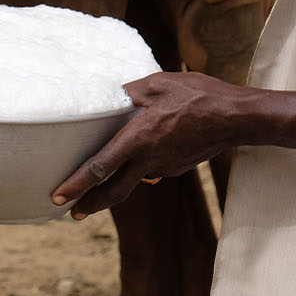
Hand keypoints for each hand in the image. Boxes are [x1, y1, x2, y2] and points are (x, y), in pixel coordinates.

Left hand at [51, 72, 252, 218]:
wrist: (237, 118)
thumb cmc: (199, 95)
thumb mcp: (159, 83)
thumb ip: (132, 91)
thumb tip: (115, 96)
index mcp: (138, 139)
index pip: (100, 167)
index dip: (77, 184)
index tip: (59, 197)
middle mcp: (149, 159)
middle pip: (114, 191)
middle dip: (91, 204)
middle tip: (72, 212)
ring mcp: (165, 166)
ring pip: (133, 182)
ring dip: (114, 188)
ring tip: (98, 191)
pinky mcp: (178, 167)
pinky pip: (152, 170)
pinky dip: (140, 170)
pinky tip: (137, 162)